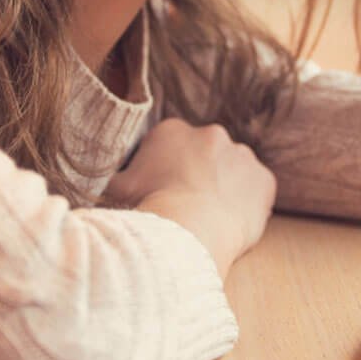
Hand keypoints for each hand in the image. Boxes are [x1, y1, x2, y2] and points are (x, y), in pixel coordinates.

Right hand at [104, 118, 276, 278]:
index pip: (171, 146)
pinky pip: (257, 190)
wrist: (189, 229)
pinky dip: (249, 204)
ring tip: (209, 218)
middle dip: (197, 176)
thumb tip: (96, 181)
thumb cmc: (148, 207)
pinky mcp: (264, 179)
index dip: (165, 171)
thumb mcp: (116, 189)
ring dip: (224, 188)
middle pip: (204, 155)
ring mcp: (242, 155)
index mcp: (173, 130)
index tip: (162, 192)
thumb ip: (112, 179)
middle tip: (187, 206)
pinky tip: (232, 222)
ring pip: (233, 170)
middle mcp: (211, 133)